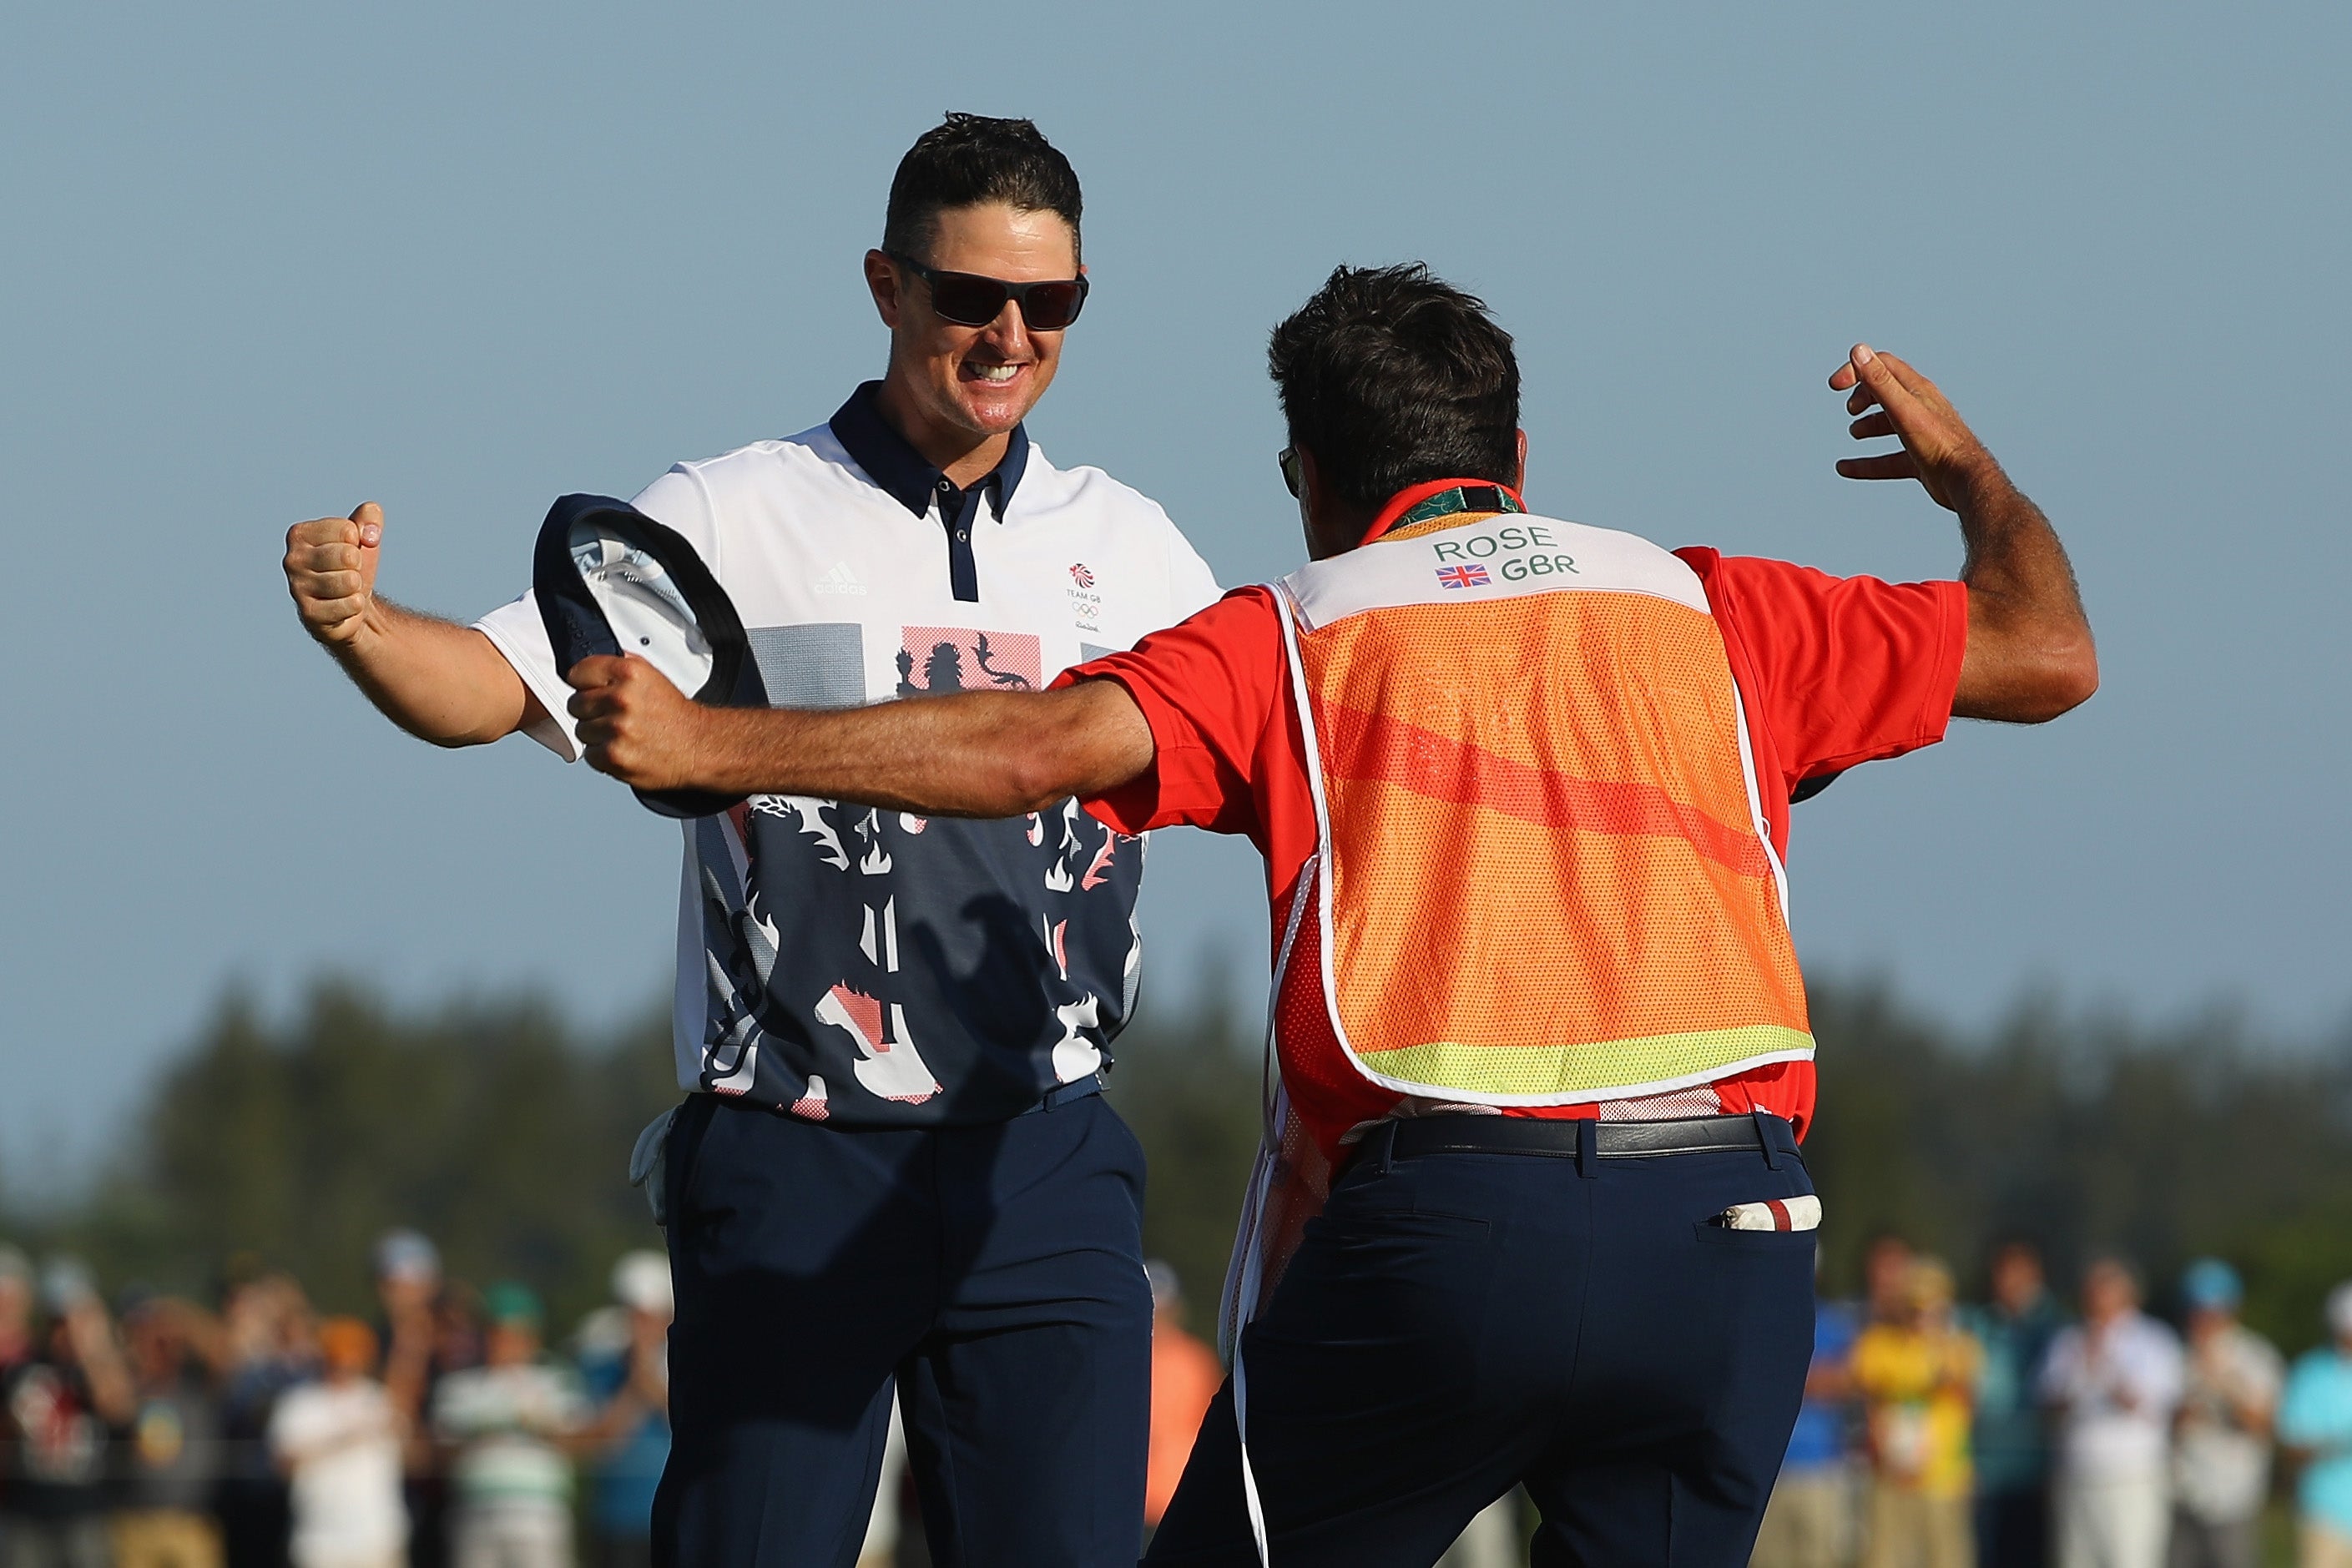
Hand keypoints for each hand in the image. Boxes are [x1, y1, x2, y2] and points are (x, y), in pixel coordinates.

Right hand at [285, 503, 384, 649]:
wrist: (349, 606)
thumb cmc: (352, 566)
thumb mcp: (363, 537)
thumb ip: (369, 518)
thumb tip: (371, 532)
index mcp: (299, 534)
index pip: (347, 529)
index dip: (358, 541)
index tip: (348, 549)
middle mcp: (292, 560)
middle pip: (348, 555)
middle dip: (357, 565)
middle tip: (348, 571)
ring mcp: (297, 587)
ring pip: (350, 581)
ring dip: (357, 587)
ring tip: (345, 589)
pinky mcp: (309, 613)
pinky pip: (350, 605)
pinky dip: (355, 606)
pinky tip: (344, 606)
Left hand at [567, 655, 713, 789]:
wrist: (697, 746)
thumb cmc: (674, 715)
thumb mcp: (652, 675)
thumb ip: (620, 665)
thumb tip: (593, 664)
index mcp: (628, 672)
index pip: (577, 673)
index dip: (584, 684)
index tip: (591, 690)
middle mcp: (621, 698)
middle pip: (575, 703)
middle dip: (590, 710)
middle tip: (611, 715)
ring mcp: (616, 728)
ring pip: (581, 730)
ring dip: (596, 734)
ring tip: (620, 733)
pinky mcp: (614, 755)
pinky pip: (589, 754)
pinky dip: (602, 755)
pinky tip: (622, 748)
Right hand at [1828, 345, 1997, 512]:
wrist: (1965, 480)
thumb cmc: (1938, 443)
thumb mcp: (1903, 409)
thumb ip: (1879, 381)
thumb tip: (1859, 350)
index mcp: (1917, 390)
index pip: (1883, 365)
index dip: (1857, 369)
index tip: (1835, 385)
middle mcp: (1920, 409)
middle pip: (1887, 392)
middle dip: (1863, 396)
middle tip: (1850, 409)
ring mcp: (1920, 435)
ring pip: (1889, 425)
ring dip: (1867, 425)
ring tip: (1854, 433)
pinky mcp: (1919, 460)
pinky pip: (1887, 460)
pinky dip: (1865, 464)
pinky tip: (1845, 469)